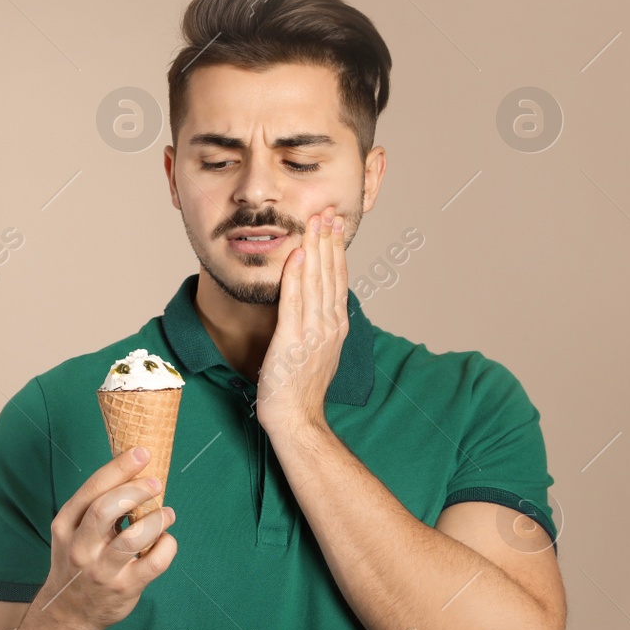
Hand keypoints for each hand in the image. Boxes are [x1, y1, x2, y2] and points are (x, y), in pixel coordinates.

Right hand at [31, 445, 177, 629]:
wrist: (68, 613)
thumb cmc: (77, 563)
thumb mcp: (72, 532)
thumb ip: (95, 507)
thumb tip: (133, 474)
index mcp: (66, 525)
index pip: (92, 489)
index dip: (120, 468)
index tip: (142, 452)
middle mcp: (80, 547)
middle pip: (107, 508)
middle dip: (136, 490)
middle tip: (156, 483)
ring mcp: (102, 570)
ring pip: (134, 537)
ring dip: (157, 519)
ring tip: (167, 513)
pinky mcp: (125, 588)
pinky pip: (154, 563)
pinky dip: (167, 546)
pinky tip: (166, 541)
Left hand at [255, 205, 348, 437]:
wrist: (295, 418)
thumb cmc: (299, 387)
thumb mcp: (315, 349)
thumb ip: (317, 323)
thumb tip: (316, 302)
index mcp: (334, 326)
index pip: (337, 279)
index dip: (335, 250)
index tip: (334, 224)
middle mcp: (329, 325)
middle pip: (330, 274)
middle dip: (328, 240)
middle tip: (328, 210)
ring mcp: (313, 333)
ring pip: (316, 282)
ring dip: (316, 249)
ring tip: (315, 222)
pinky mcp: (292, 341)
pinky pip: (295, 303)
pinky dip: (296, 278)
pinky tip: (298, 256)